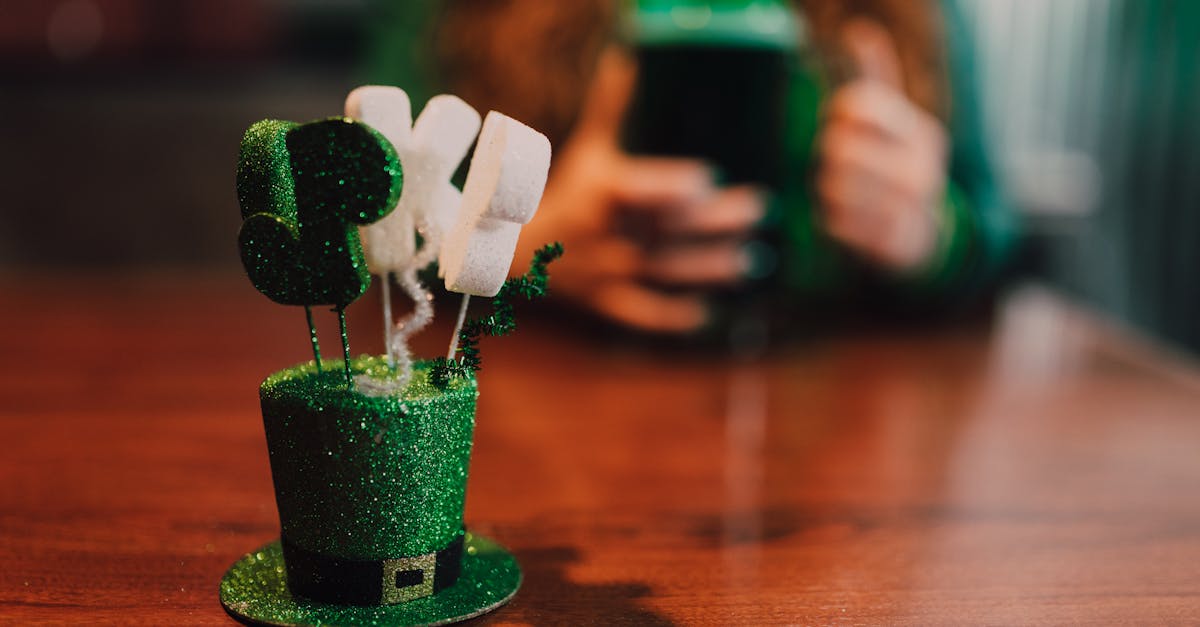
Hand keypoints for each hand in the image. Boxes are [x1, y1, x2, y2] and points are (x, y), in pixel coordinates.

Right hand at [516, 48, 765, 332]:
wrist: (521, 249)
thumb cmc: (568, 191)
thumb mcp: (588, 148)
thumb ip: (613, 108)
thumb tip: (628, 59)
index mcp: (602, 194)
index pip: (639, 190)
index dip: (671, 187)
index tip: (707, 179)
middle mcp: (606, 234)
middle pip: (666, 229)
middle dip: (715, 222)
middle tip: (758, 209)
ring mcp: (607, 271)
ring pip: (663, 271)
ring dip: (708, 268)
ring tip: (749, 261)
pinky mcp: (607, 302)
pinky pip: (640, 314)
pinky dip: (670, 318)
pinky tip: (707, 314)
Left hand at [816, 19, 948, 270]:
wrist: (925, 239)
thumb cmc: (898, 170)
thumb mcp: (895, 125)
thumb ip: (877, 79)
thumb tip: (858, 30)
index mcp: (920, 134)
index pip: (858, 105)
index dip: (837, 113)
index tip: (840, 124)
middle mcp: (919, 170)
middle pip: (839, 147)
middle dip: (826, 155)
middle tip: (832, 163)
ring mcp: (906, 210)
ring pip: (833, 186)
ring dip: (824, 188)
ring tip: (836, 190)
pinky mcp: (886, 243)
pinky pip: (833, 223)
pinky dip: (828, 219)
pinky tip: (840, 217)